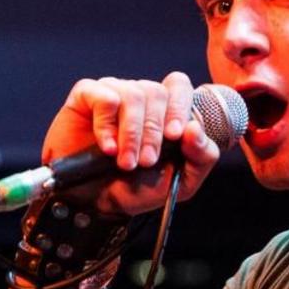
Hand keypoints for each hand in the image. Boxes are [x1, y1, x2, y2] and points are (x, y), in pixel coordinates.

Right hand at [42, 72, 219, 215]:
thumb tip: (195, 128)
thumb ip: (202, 156)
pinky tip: (107, 147)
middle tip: (146, 161)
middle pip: (157, 92)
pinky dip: (106, 125)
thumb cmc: (140, 188)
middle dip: (154, 131)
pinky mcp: (86, 97)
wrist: (98, 203)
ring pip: (133, 95)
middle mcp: (140, 95)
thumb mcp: (182, 180)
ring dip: (131, 134)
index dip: (180, 106)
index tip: (174, 135)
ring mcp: (113, 92)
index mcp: (166, 108)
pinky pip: (103, 98)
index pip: (178, 85)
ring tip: (125, 162)